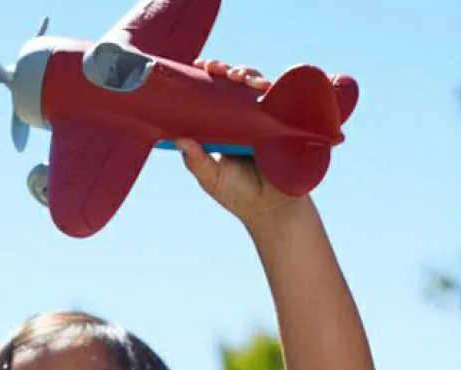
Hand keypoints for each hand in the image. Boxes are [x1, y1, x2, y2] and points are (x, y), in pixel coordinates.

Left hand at [177, 59, 299, 228]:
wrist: (271, 211)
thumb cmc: (239, 195)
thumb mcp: (211, 179)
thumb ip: (196, 161)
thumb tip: (178, 139)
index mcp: (223, 128)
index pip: (213, 97)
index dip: (206, 80)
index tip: (197, 67)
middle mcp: (243, 119)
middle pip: (234, 85)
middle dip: (224, 70)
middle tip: (213, 68)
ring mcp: (264, 119)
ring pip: (254, 86)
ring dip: (246, 74)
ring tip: (236, 77)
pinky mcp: (282, 123)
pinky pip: (278, 99)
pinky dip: (270, 88)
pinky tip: (260, 86)